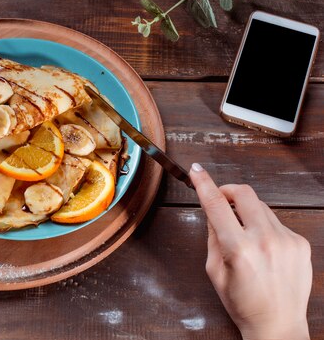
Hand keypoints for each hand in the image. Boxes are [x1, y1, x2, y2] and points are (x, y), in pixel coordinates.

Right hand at [190, 163, 311, 339]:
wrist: (278, 325)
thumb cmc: (243, 303)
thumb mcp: (214, 270)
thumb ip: (213, 236)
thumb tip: (213, 211)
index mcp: (239, 249)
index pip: (216, 205)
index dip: (204, 184)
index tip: (196, 171)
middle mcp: (265, 241)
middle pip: (244, 193)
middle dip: (228, 191)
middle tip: (221, 199)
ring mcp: (286, 240)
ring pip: (261, 207)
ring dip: (246, 211)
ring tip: (242, 233)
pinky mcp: (300, 243)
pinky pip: (276, 222)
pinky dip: (264, 227)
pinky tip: (262, 248)